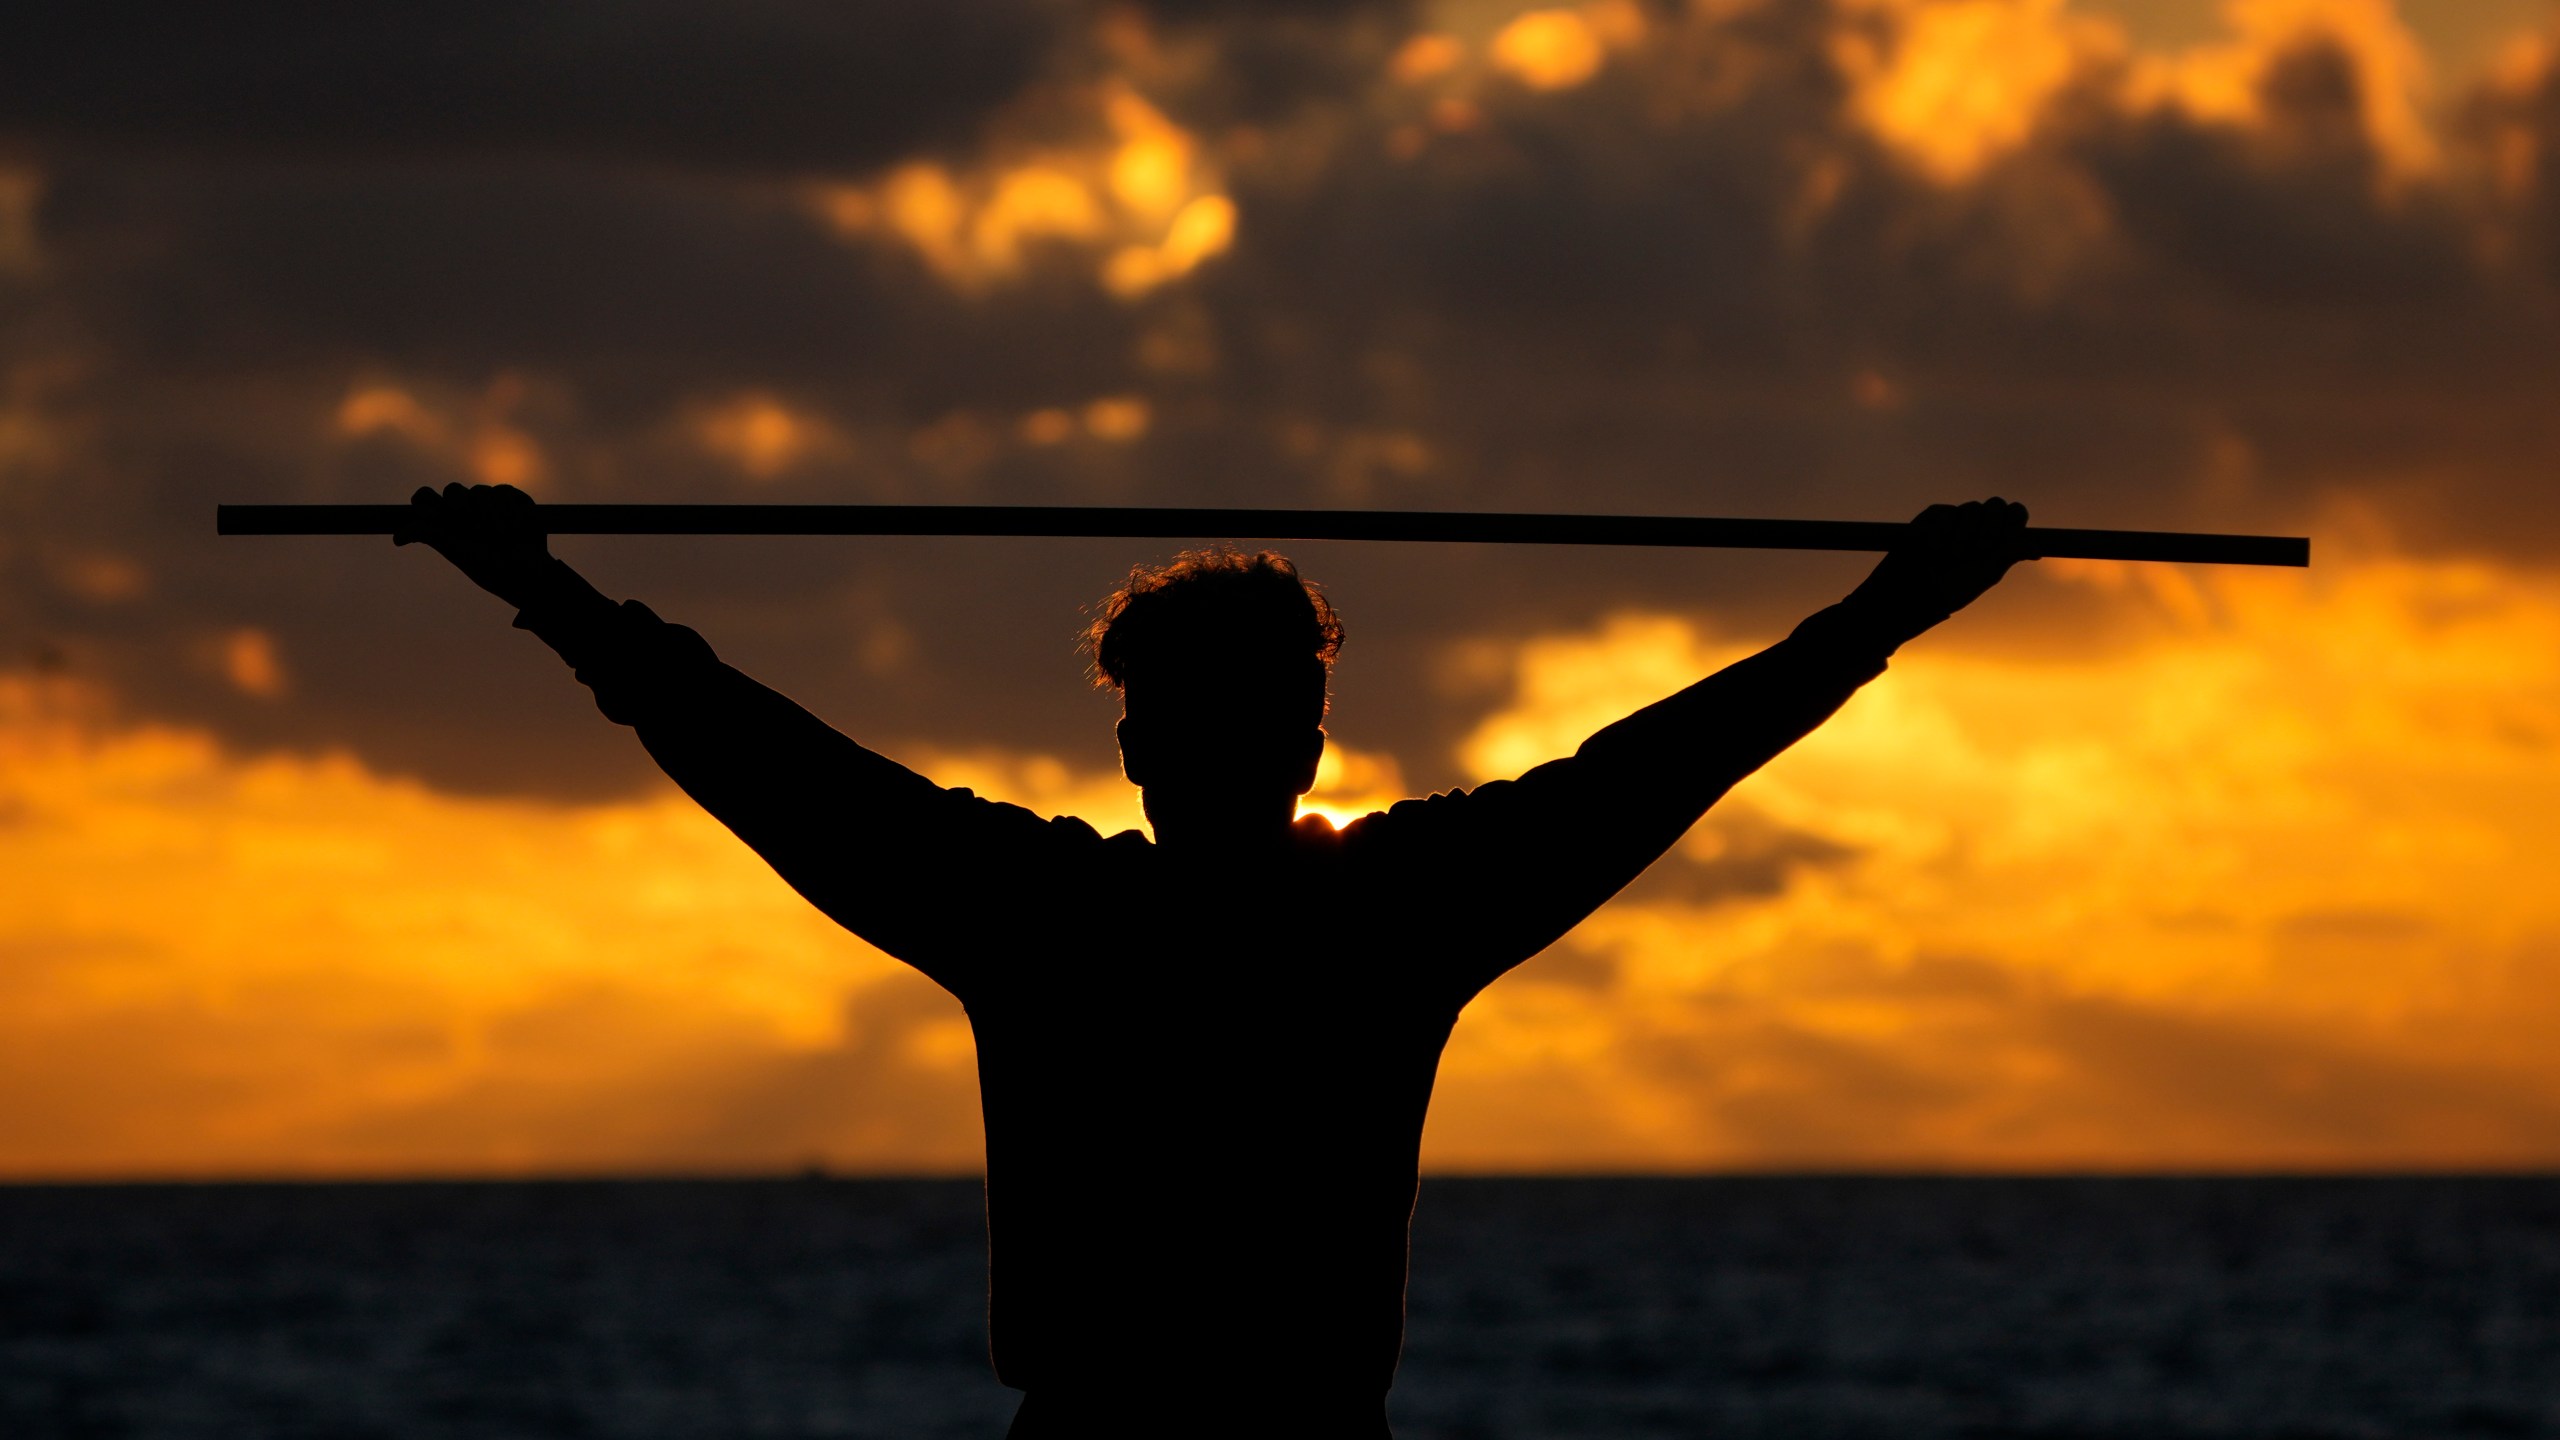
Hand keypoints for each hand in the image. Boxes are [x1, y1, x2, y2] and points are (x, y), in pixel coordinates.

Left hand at [395, 483, 553, 608]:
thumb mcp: (457, 553)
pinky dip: (510, 511)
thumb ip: (431, 535)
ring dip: (490, 516)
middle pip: (452, 490)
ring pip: (480, 491)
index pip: (424, 498)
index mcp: (446, 523)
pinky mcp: (514, 499)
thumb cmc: (491, 569)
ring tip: (502, 536)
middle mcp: (466, 510)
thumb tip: (397, 537)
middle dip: (463, 509)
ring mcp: (490, 503)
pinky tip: (517, 529)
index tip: (441, 518)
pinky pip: (504, 491)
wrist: (531, 574)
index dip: (428, 502)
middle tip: (476, 531)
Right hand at [1841, 497, 2029, 646]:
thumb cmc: (1949, 589)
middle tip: (1978, 550)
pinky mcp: (1933, 516)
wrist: (1910, 593)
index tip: (2006, 536)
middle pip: (1996, 505)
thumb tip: (2038, 549)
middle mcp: (1978, 526)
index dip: (2013, 520)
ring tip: (1949, 558)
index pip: (2015, 513)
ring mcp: (1956, 519)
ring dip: (1963, 535)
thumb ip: (2009, 554)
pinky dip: (1940, 532)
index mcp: (1997, 540)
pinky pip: (1945, 512)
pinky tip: (1932, 550)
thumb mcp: (1985, 574)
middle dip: (1990, 527)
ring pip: (1971, 508)